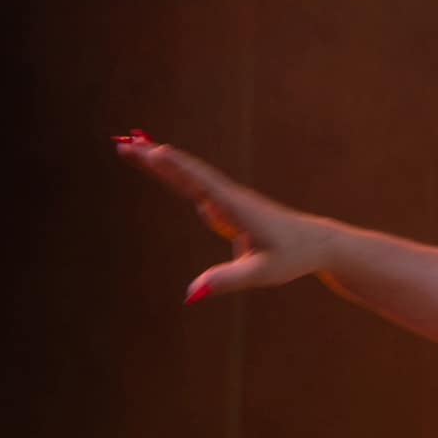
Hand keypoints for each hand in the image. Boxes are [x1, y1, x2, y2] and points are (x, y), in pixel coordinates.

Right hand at [115, 130, 333, 303]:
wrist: (314, 243)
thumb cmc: (292, 257)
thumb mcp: (261, 274)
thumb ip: (227, 281)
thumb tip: (191, 294)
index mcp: (238, 209)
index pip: (203, 185)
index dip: (179, 169)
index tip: (155, 151)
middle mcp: (229, 198)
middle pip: (188, 174)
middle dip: (155, 159)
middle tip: (123, 143)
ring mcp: (226, 199)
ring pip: (188, 176)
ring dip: (159, 161)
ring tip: (128, 147)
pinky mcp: (224, 205)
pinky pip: (193, 185)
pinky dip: (173, 172)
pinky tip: (158, 163)